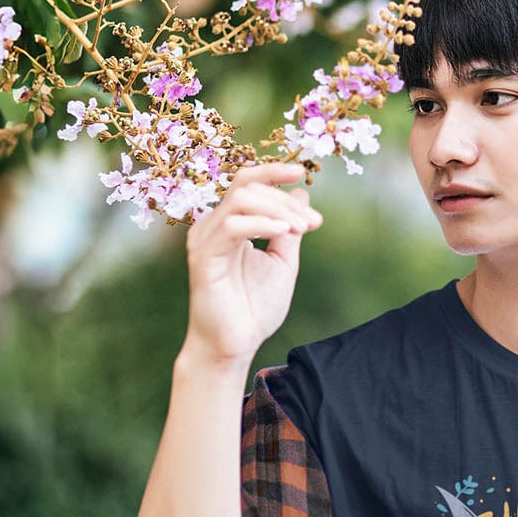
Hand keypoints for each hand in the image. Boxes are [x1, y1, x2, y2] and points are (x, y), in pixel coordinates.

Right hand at [180, 161, 322, 368]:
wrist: (235, 344)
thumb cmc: (254, 307)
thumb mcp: (282, 261)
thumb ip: (289, 228)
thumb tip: (301, 193)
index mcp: (229, 224)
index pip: (246, 182)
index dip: (272, 171)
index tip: (301, 171)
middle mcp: (212, 227)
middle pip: (245, 186)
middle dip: (285, 199)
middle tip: (314, 222)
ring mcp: (204, 240)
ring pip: (240, 200)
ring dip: (278, 210)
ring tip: (303, 229)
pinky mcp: (204, 258)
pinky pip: (233, 226)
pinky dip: (263, 224)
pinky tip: (285, 233)